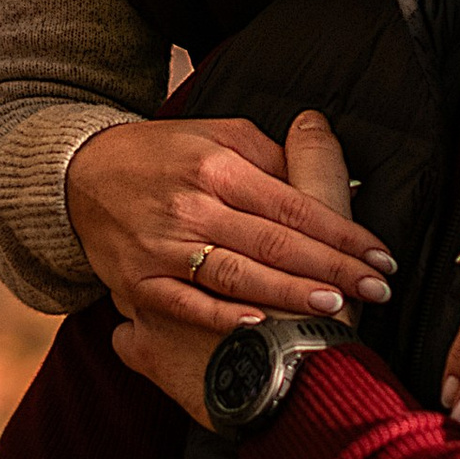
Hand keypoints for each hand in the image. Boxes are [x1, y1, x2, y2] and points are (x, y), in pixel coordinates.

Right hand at [66, 113, 392, 334]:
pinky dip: (223, 315)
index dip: (342, 233)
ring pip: (237, 274)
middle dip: (332, 269)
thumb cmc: (163, 155)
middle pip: (275, 242)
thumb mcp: (217, 136)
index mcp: (217, 165)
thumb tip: (328, 175)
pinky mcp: (138, 281)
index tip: (380, 256)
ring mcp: (162, 246)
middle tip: (377, 290)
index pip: (294, 206)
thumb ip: (271, 156)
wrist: (79, 176)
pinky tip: (260, 322)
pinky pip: (186, 303)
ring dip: (290, 294)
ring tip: (335, 306)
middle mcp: (191, 205)